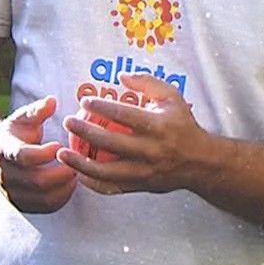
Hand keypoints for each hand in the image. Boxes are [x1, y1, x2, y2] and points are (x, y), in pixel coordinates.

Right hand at [0, 95, 76, 212]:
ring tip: (77, 174)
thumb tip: (52, 101)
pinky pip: (44, 208)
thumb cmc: (12, 133)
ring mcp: (12, 192)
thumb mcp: (21, 118)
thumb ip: (37, 111)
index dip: (44, 154)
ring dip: (64, 188)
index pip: (23, 157)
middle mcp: (6, 175)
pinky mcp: (19, 204)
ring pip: (42, 198)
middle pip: (36, 182)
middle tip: (78, 164)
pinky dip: (61, 199)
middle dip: (61, 174)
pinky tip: (70, 185)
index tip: (59, 146)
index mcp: (5, 150)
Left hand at [59, 74, 214, 195]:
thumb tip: (121, 76)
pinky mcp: (140, 186)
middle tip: (69, 121)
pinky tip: (78, 173)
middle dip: (85, 131)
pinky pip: (111, 187)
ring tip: (63, 153)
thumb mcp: (172, 98)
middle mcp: (151, 150)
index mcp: (158, 126)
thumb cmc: (183, 126)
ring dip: (80, 163)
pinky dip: (92, 182)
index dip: (101, 107)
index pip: (124, 115)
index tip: (85, 102)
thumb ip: (147, 83)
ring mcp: (144, 172)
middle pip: (111, 142)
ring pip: (106, 171)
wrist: (200, 162)